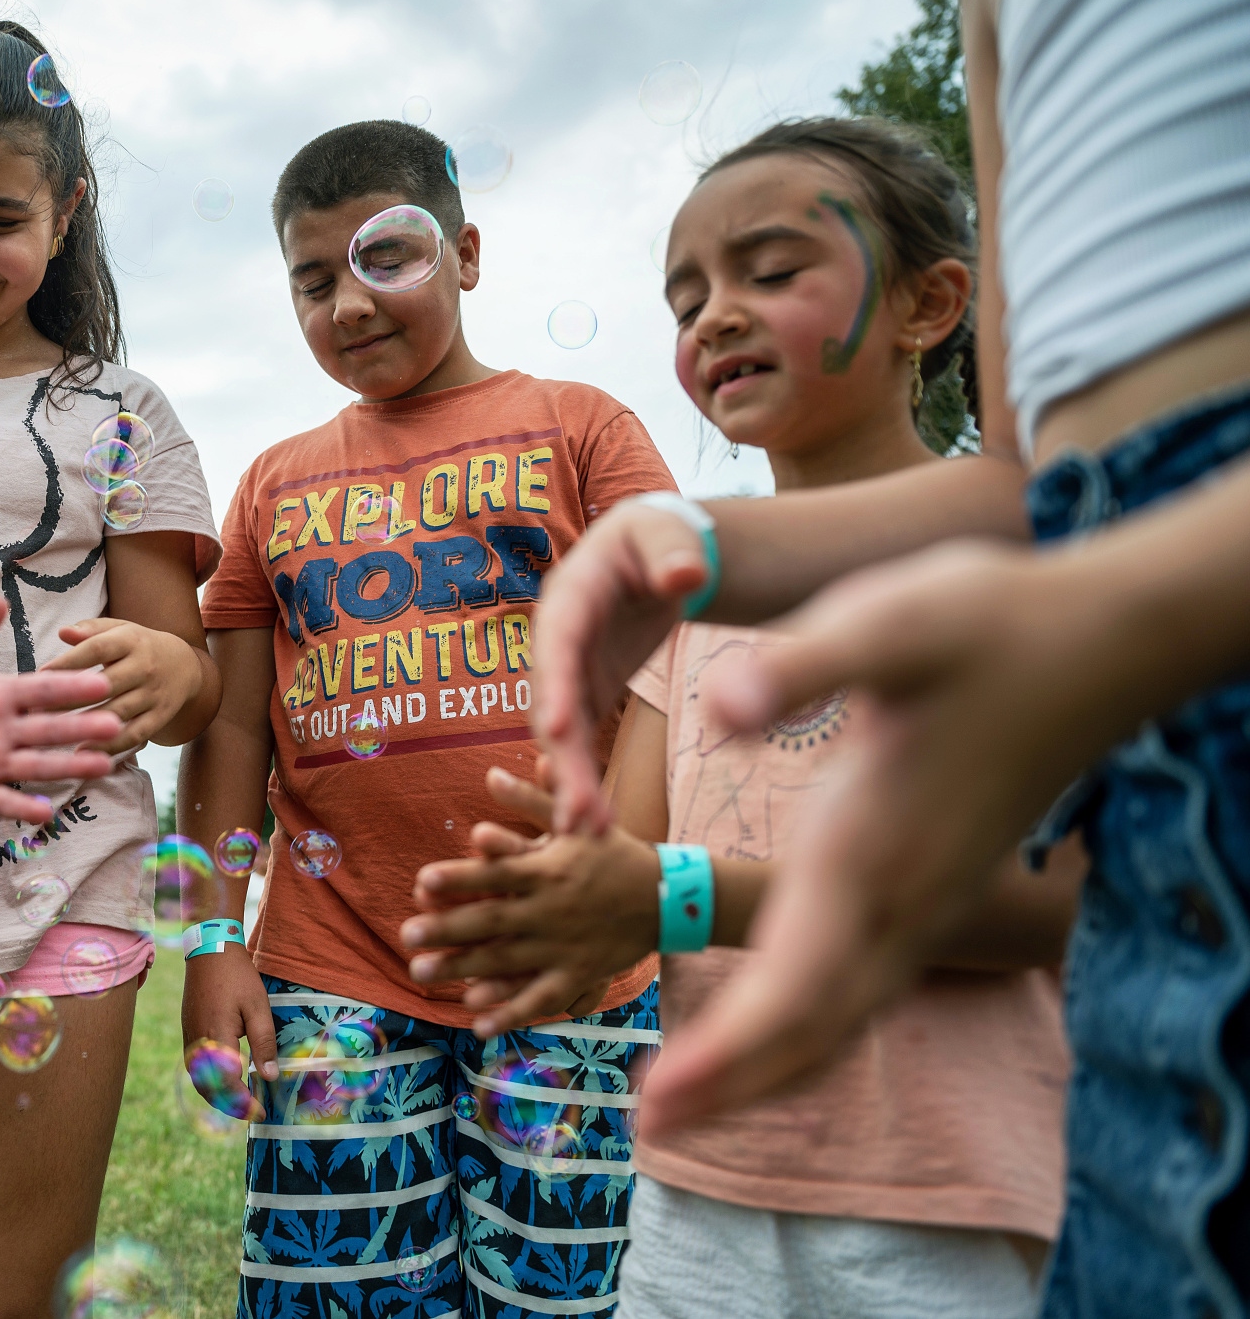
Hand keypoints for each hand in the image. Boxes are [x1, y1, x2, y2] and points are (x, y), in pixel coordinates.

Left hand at [0, 667, 121, 821]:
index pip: (41, 690)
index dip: (70, 687)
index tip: (102, 681)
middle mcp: (2, 731)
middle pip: (49, 729)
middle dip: (82, 727)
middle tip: (116, 723)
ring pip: (35, 765)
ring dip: (68, 765)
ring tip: (102, 764)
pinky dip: (20, 807)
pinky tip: (45, 812)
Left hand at [48, 618, 204, 754]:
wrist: (185, 666)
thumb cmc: (137, 646)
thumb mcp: (119, 630)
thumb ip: (90, 630)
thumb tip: (63, 633)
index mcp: (131, 640)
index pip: (98, 648)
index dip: (70, 662)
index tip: (42, 675)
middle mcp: (145, 666)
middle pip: (105, 684)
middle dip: (70, 698)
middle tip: (37, 710)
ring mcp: (154, 694)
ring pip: (118, 712)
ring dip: (86, 724)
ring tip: (55, 732)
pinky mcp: (160, 717)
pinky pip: (135, 735)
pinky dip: (110, 746)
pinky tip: (83, 753)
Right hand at [180, 945, 278, 1122]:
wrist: (209, 952)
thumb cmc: (237, 978)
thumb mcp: (258, 1008)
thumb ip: (264, 1044)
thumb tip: (270, 1077)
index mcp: (216, 1038)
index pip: (227, 1084)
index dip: (244, 1103)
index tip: (261, 1111)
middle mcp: (198, 1044)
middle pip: (209, 1089)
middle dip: (230, 1106)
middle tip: (253, 1112)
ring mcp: (190, 1039)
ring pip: (200, 1081)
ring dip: (219, 1097)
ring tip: (242, 1101)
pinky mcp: (188, 1034)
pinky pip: (196, 1069)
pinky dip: (210, 1083)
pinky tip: (227, 1080)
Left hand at [401, 767, 659, 1035]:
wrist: (667, 897)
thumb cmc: (613, 854)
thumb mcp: (575, 823)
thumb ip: (532, 799)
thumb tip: (490, 774)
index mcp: (548, 870)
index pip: (497, 873)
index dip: (461, 877)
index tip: (423, 881)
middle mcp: (551, 910)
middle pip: (491, 920)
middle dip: (447, 929)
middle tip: (405, 936)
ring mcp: (563, 946)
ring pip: (506, 961)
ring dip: (462, 969)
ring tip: (419, 972)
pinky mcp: (577, 974)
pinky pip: (540, 997)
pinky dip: (510, 1012)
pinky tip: (476, 1024)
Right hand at [532, 500, 709, 836]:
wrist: (653, 553)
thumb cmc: (660, 536)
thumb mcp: (669, 533)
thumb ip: (674, 552)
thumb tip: (684, 574)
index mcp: (570, 598)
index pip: (558, 643)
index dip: (552, 684)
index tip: (553, 729)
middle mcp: (557, 642)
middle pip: (553, 704)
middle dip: (563, 760)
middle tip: (577, 813)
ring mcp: (569, 673)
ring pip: (562, 736)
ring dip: (572, 783)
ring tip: (590, 833)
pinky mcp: (586, 695)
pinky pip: (580, 744)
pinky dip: (586, 781)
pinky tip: (597, 825)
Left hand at [639, 540, 1112, 1136]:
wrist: (1094, 643)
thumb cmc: (985, 624)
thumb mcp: (887, 621)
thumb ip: (803, 667)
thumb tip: (723, 702)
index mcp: (869, 851)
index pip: (796, 986)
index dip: (729, 1052)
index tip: (663, 1095)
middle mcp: (898, 897)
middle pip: (812, 1029)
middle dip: (731, 1084)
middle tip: (649, 1124)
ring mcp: (922, 902)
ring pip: (841, 1020)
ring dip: (765, 1068)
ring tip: (688, 1100)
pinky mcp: (933, 891)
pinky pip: (862, 990)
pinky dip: (805, 1028)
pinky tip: (766, 1030)